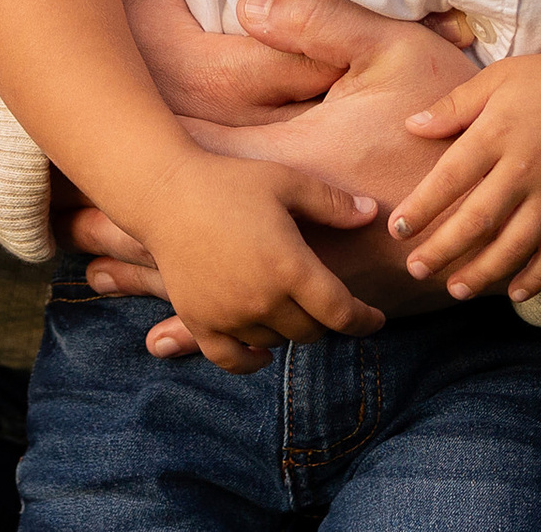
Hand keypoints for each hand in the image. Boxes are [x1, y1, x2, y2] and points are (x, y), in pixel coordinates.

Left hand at [84, 0, 474, 353]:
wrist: (524, 166)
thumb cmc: (455, 106)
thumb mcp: (394, 50)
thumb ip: (320, 25)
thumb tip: (251, 10)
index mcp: (316, 169)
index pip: (214, 184)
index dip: (152, 191)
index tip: (90, 197)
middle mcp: (319, 231)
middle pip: (216, 246)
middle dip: (145, 251)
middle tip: (77, 249)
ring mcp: (341, 269)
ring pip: (242, 289)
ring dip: (176, 292)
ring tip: (110, 292)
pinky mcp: (363, 290)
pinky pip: (280, 313)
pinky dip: (228, 324)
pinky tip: (188, 338)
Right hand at [133, 156, 385, 374]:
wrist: (164, 190)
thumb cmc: (229, 180)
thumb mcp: (286, 181)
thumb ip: (332, 202)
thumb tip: (371, 213)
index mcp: (289, 266)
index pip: (342, 313)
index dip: (365, 321)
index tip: (376, 319)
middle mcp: (262, 299)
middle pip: (312, 332)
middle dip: (326, 319)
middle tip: (325, 300)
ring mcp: (229, 315)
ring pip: (277, 342)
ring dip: (289, 329)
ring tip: (289, 304)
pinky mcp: (200, 321)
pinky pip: (234, 360)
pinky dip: (252, 359)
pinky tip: (262, 347)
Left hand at [384, 50, 540, 305]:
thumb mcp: (496, 79)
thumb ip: (454, 105)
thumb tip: (411, 126)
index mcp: (498, 133)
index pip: (451, 177)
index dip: (423, 206)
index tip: (396, 229)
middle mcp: (525, 169)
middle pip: (480, 219)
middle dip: (444, 249)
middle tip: (415, 270)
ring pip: (517, 244)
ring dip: (485, 271)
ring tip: (456, 289)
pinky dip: (538, 276)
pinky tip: (514, 293)